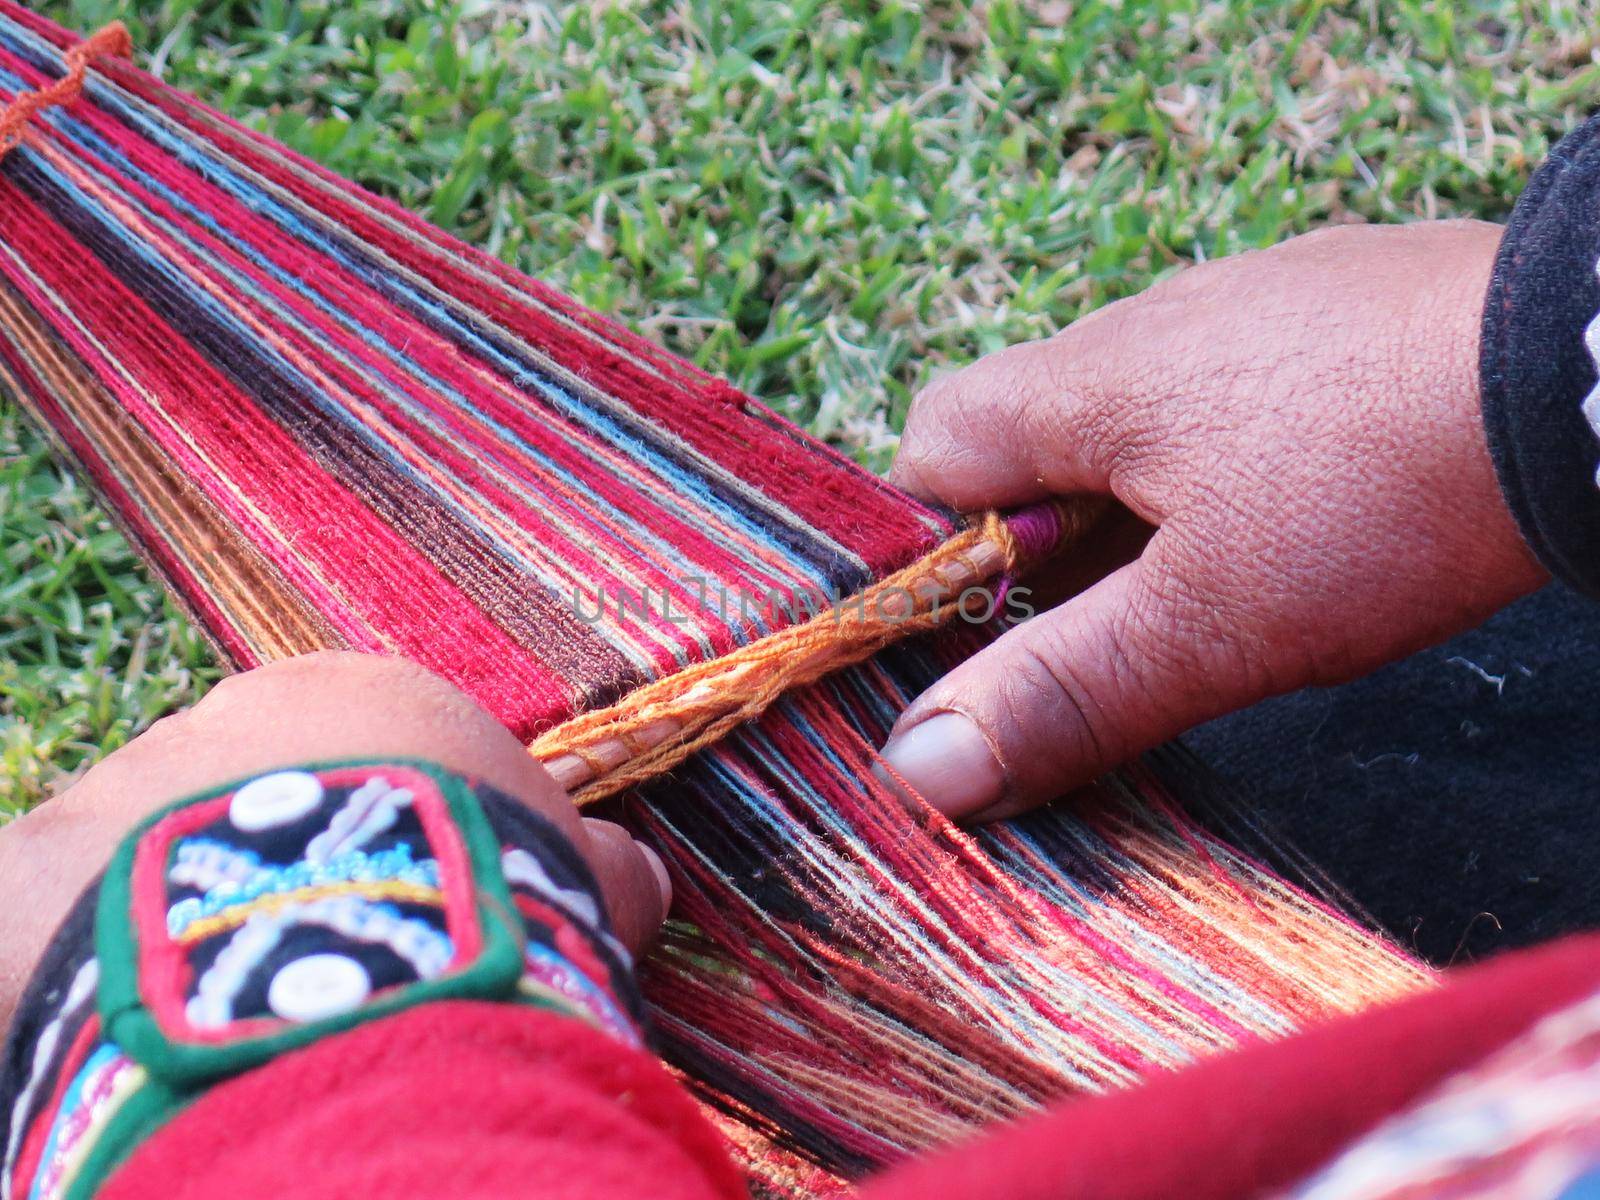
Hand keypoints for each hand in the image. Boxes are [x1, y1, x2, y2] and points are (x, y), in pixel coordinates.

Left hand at [0, 652, 669, 1024]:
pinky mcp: (31, 873)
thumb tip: (637, 872)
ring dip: (167, 920)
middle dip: (266, 873)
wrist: (369, 974)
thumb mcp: (566, 878)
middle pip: (240, 796)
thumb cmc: (488, 905)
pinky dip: (71, 970)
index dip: (377, 838)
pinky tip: (128, 1033)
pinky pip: (35, 920)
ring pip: (136, 855)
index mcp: (363, 699)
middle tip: (306, 974)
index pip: (355, 752)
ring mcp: (125, 787)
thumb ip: (591, 862)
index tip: (399, 910)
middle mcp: (232, 717)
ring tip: (214, 1016)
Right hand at [881, 220, 1546, 820]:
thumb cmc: (1382, 495)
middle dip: (1044, 553)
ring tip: (1213, 598)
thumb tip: (916, 769)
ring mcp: (1252, 308)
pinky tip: (1304, 526)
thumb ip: (1060, 691)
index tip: (983, 636)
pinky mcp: (1338, 316)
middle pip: (1032, 443)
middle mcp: (1153, 323)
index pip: (932, 445)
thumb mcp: (1210, 625)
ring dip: (1142, 518)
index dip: (929, 548)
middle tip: (1107, 645)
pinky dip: (1229, 474)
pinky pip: (1232, 401)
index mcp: (1090, 379)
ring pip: (1138, 427)